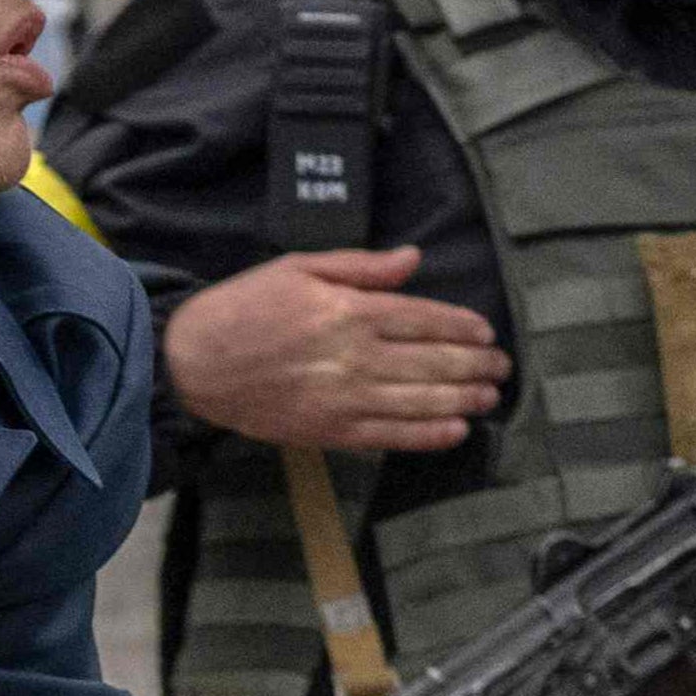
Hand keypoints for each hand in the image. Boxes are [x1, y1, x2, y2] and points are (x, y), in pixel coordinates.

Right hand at [163, 247, 506, 456]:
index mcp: (351, 310)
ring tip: (488, 398)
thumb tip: (413, 259)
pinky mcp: (330, 431)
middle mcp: (356, 355)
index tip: (488, 334)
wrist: (194, 363)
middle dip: (475, 366)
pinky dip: (428, 435)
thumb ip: (361, 267)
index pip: (426, 318)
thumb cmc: (245, 308)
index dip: (464, 328)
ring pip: (421, 401)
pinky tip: (456, 432)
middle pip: (433, 362)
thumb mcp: (300, 267)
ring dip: (462, 400)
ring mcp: (345, 398)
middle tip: (501, 369)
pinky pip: (391, 436)